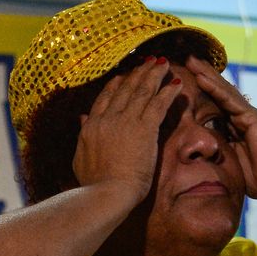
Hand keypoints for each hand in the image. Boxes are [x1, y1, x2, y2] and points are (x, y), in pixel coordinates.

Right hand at [71, 58, 180, 206]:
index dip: (116, 85)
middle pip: (125, 89)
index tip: (123, 75)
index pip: (105, 99)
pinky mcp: (144, 129)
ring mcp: (126, 121)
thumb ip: (83, 136)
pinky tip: (176, 84)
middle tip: (147, 62)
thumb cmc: (94, 184)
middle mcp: (108, 118)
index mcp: (92, 126)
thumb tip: (82, 119)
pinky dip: (168, 92)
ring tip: (162, 64)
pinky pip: (158, 104)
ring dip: (154, 76)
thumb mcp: (80, 158)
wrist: (106, 193)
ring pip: (142, 92)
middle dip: (138, 74)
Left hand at [186, 59, 256, 200]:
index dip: (203, 89)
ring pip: (224, 91)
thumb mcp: (230, 160)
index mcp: (237, 126)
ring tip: (192, 60)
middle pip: (220, 91)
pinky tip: (202, 79)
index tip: (186, 77)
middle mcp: (243, 116)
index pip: (217, 102)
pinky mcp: (253, 120)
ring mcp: (249, 116)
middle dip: (204, 74)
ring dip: (207, 75)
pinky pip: (231, 102)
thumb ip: (218, 148)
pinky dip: (215, 89)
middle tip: (187, 58)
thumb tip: (198, 146)